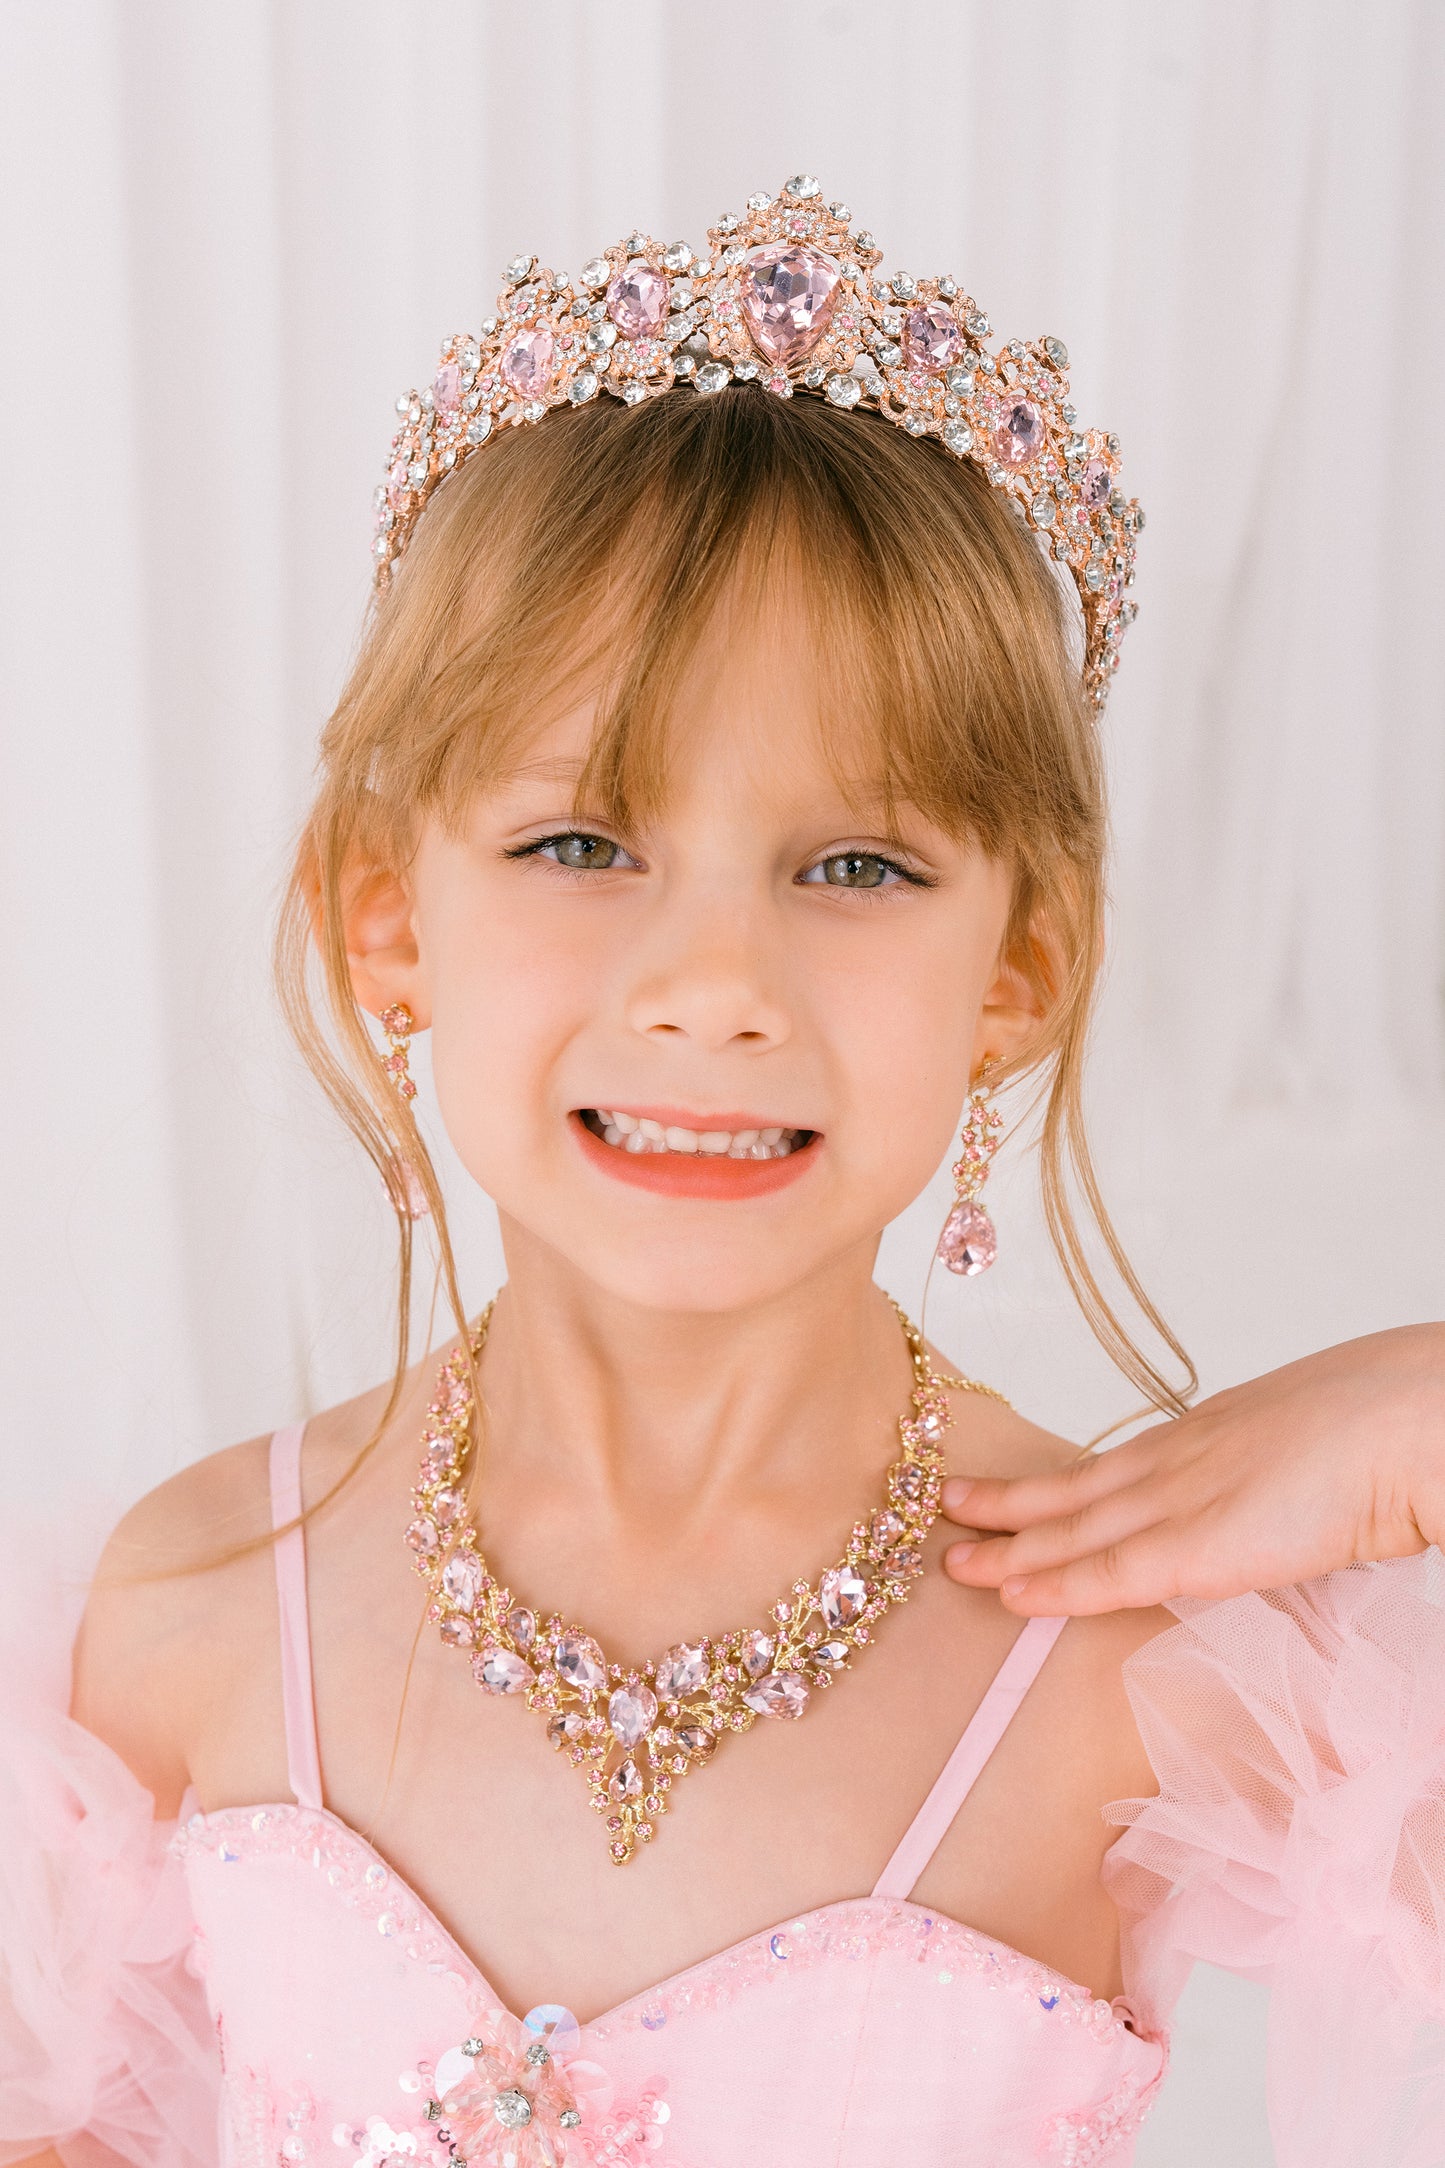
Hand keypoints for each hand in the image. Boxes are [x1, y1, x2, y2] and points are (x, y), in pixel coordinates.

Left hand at [942, 1324, 1444, 1613]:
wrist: (1410, 1421)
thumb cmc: (1387, 1427)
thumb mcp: (1311, 1445)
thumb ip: (1275, 1477)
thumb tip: (1277, 1505)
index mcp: (1211, 1433)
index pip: (1118, 1463)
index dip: (1064, 1480)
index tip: (1022, 1488)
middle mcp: (1181, 1461)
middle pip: (1078, 1488)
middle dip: (1011, 1505)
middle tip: (950, 1510)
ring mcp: (1184, 1500)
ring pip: (1076, 1529)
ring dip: (1012, 1548)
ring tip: (953, 1558)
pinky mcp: (1199, 1547)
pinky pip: (1110, 1574)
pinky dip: (1057, 1585)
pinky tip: (1011, 1596)